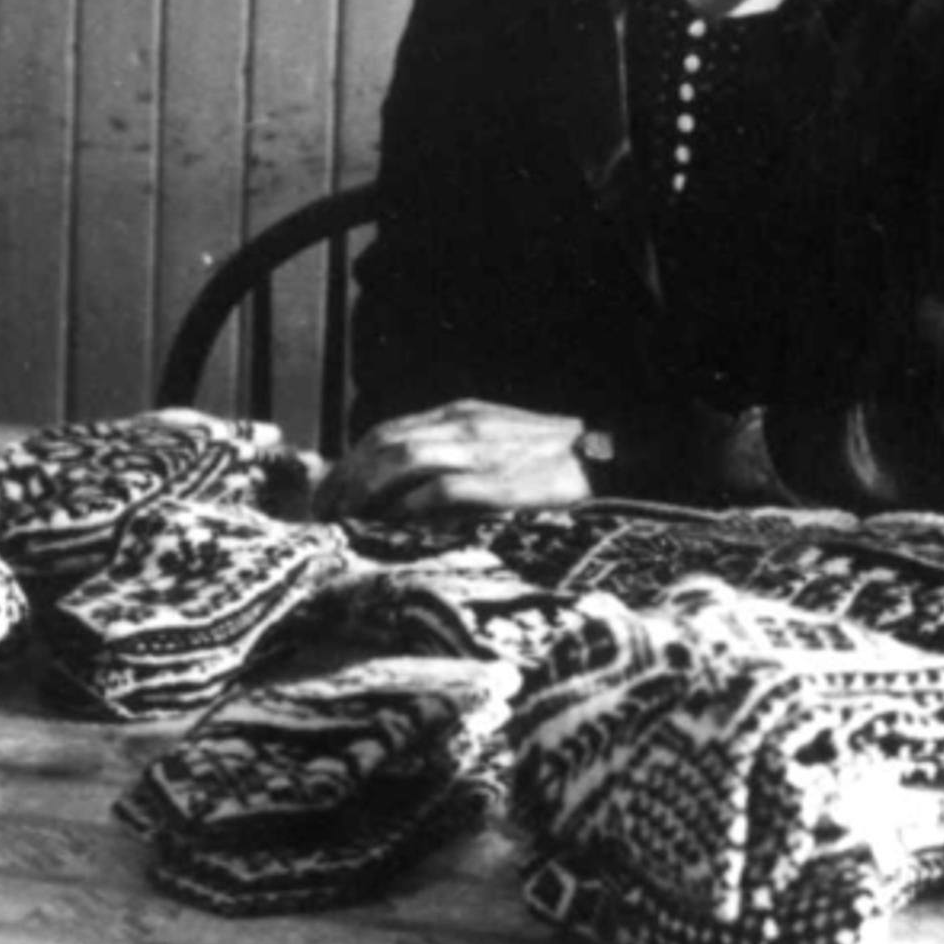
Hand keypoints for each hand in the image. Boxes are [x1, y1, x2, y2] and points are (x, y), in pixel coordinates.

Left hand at [316, 400, 595, 518]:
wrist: (618, 457)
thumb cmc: (558, 462)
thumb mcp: (499, 442)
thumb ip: (456, 455)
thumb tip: (404, 492)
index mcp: (462, 415)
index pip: (386, 432)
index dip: (349, 464)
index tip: (329, 498)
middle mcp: (465, 427)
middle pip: (383, 444)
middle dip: (345, 481)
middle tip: (325, 518)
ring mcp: (485, 452)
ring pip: (402, 459)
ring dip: (366, 493)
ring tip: (347, 525)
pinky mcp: (505, 484)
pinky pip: (442, 489)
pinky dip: (409, 507)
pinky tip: (391, 529)